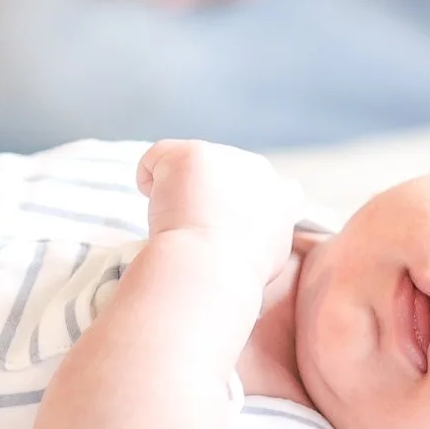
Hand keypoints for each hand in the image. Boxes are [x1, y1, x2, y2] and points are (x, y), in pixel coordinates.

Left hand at [136, 140, 303, 282]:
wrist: (209, 267)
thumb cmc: (234, 275)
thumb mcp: (270, 257)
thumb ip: (266, 232)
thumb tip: (252, 229)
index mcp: (281, 195)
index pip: (264, 185)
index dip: (238, 200)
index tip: (222, 221)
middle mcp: (257, 168)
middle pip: (223, 170)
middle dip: (208, 191)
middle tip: (196, 228)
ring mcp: (222, 157)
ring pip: (190, 165)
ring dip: (179, 189)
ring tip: (178, 224)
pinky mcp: (188, 154)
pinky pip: (156, 158)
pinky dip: (148, 179)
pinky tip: (153, 206)